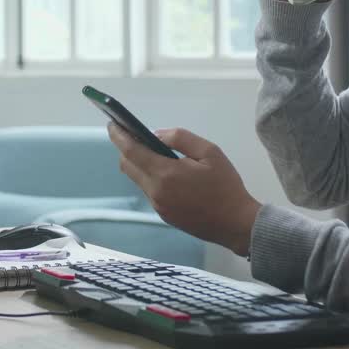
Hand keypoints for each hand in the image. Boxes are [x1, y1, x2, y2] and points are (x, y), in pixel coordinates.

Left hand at [108, 123, 261, 256]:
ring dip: (139, 164)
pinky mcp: (164, 215)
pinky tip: (167, 173)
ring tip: (153, 152)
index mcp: (165, 174)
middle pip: (128, 166)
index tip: (113, 124)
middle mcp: (156, 191)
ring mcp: (158, 206)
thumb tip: (157, 136)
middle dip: (126, 149)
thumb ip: (180, 138)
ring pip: (138, 179)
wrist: (236, 224)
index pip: (131, 152)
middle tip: (133, 135)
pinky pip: (150, 191)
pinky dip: (151, 177)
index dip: (119, 136)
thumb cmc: (225, 186)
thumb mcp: (209, 152)